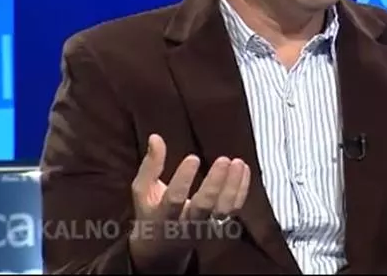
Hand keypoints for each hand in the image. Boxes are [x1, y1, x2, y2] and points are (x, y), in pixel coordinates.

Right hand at [128, 134, 250, 273]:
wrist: (163, 249)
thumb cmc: (152, 212)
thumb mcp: (143, 191)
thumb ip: (150, 166)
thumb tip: (155, 137)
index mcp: (164, 216)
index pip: (174, 200)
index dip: (183, 180)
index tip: (193, 158)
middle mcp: (186, 224)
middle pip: (204, 207)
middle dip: (215, 184)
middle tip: (224, 160)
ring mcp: (205, 226)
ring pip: (224, 210)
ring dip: (233, 187)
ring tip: (238, 162)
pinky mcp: (220, 225)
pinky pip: (234, 209)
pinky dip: (241, 190)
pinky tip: (243, 168)